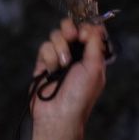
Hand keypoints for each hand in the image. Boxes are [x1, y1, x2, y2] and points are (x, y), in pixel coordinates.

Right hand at [28, 17, 108, 139]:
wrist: (58, 114)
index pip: (89, 32)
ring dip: (60, 48)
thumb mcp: (95, 68)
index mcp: (92, 57)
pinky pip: (44, 47)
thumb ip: (95, 43)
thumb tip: (93, 25)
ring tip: (62, 65)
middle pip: (71, 28)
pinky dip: (49, 57)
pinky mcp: (44, 63)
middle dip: (70, 29)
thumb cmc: (80, 95)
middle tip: (71, 35)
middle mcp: (76, 56)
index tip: (84, 32)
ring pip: (56, 36)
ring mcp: (59, 59)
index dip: (86, 27)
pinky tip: (51, 71)